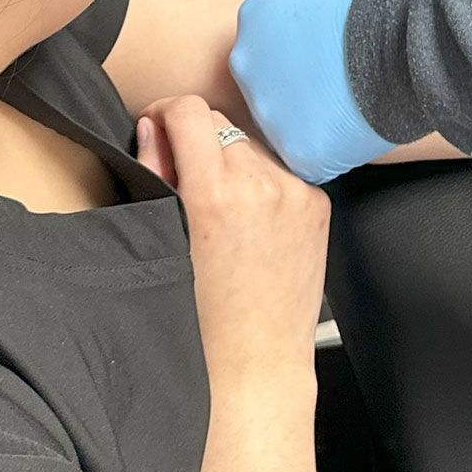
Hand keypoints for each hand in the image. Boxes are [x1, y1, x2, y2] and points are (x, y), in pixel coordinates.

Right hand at [136, 96, 329, 374]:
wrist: (257, 359)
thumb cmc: (202, 316)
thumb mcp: (165, 240)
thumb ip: (156, 172)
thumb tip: (154, 127)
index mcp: (215, 193)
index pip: (189, 111)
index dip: (165, 113)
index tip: (158, 129)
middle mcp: (261, 184)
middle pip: (220, 125)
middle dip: (197, 143)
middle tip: (185, 180)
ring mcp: (295, 192)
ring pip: (251, 146)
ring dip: (232, 162)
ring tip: (221, 209)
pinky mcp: (317, 203)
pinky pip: (281, 171)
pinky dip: (262, 183)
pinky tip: (253, 222)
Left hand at [229, 0, 394, 185]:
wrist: (406, 43)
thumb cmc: (376, 10)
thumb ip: (293, 20)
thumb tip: (301, 33)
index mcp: (254, 20)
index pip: (261, 51)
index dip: (293, 61)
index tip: (315, 63)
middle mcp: (248, 64)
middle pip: (266, 90)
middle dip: (295, 93)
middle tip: (331, 87)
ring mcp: (268, 110)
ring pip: (284, 127)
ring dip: (310, 122)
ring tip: (347, 106)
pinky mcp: (297, 149)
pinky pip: (310, 158)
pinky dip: (330, 150)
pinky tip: (352, 129)